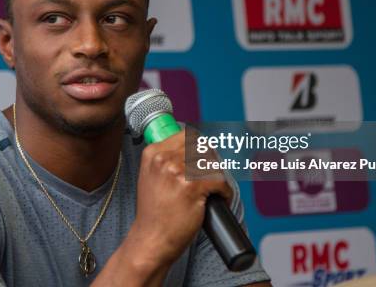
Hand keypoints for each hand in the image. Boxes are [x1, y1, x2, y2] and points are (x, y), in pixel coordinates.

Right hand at [128, 130, 233, 270]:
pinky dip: (225, 192)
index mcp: (152, 152)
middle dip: (212, 163)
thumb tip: (197, 149)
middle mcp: (163, 158)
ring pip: (213, 163)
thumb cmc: (154, 214)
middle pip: (203, 147)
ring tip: (214, 192)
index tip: (206, 162)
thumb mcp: (152, 177)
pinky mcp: (191, 186)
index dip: (202, 149)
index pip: (187, 135)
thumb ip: (167, 160)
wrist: (151, 240)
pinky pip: (220, 181)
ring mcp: (176, 171)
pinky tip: (219, 200)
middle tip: (212, 179)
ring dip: (219, 178)